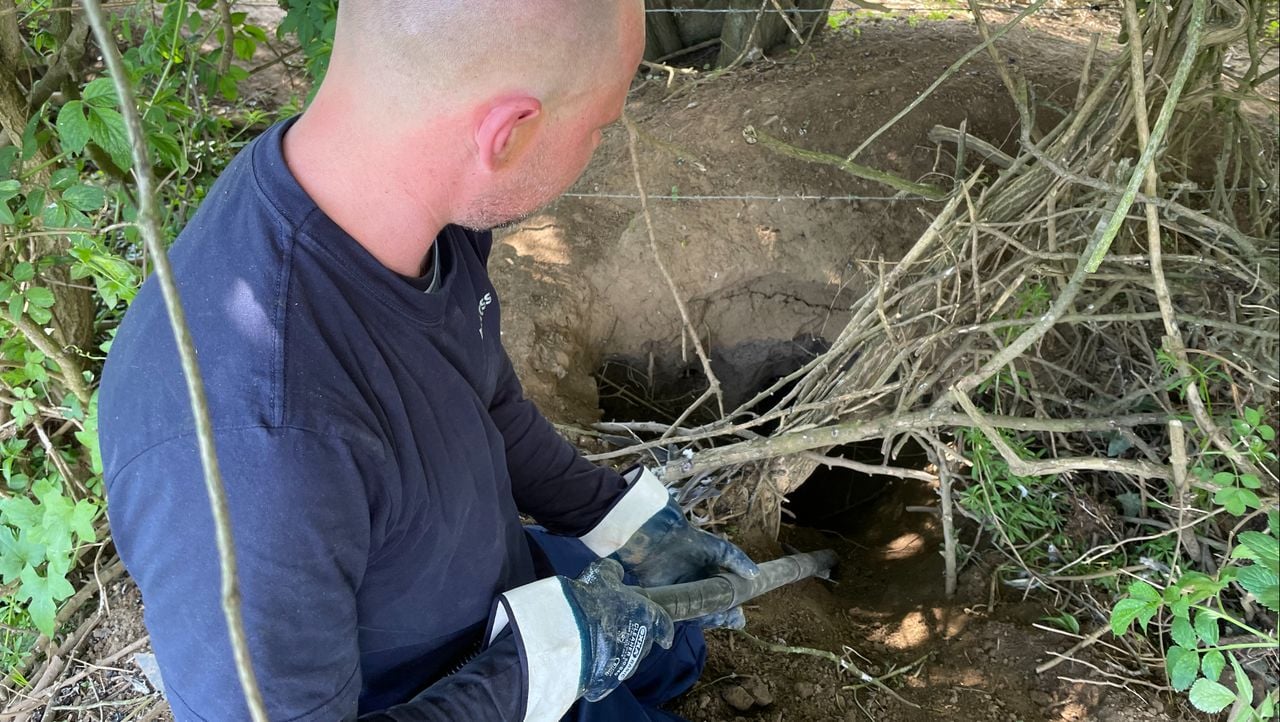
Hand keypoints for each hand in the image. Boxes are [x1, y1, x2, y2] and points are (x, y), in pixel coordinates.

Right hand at [565, 559, 674, 701]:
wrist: (573, 634)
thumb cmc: (593, 601)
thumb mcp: (601, 575)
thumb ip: (613, 572)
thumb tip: (617, 571)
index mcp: (646, 616)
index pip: (663, 625)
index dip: (664, 630)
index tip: (665, 639)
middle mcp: (642, 642)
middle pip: (644, 643)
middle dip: (634, 638)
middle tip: (617, 629)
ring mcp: (627, 664)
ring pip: (628, 660)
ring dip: (619, 653)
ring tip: (600, 645)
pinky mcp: (609, 680)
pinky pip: (608, 676)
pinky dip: (602, 670)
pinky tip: (589, 663)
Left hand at [614, 498, 759, 628]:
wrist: (660, 539)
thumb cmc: (688, 540)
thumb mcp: (719, 549)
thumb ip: (737, 560)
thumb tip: (755, 575)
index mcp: (711, 578)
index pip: (726, 598)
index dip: (734, 608)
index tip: (741, 614)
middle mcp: (699, 590)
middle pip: (715, 610)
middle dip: (727, 617)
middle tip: (736, 618)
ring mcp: (685, 597)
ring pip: (703, 615)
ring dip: (714, 618)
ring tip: (725, 617)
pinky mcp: (671, 602)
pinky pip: (686, 614)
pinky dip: (697, 617)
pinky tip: (707, 615)